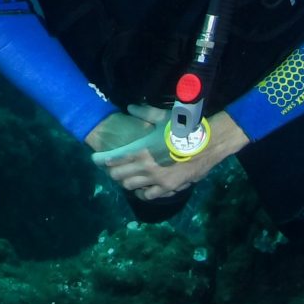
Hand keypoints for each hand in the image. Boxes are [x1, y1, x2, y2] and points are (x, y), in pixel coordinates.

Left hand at [92, 106, 244, 201]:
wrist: (208, 144)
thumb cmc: (183, 129)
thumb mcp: (162, 117)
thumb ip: (143, 112)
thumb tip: (130, 107)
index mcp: (141, 150)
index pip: (113, 159)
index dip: (101, 160)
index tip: (95, 159)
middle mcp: (146, 168)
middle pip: (118, 176)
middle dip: (111, 172)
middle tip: (110, 167)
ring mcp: (157, 180)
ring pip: (131, 187)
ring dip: (126, 182)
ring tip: (126, 176)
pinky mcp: (168, 188)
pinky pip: (148, 195)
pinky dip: (142, 192)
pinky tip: (142, 187)